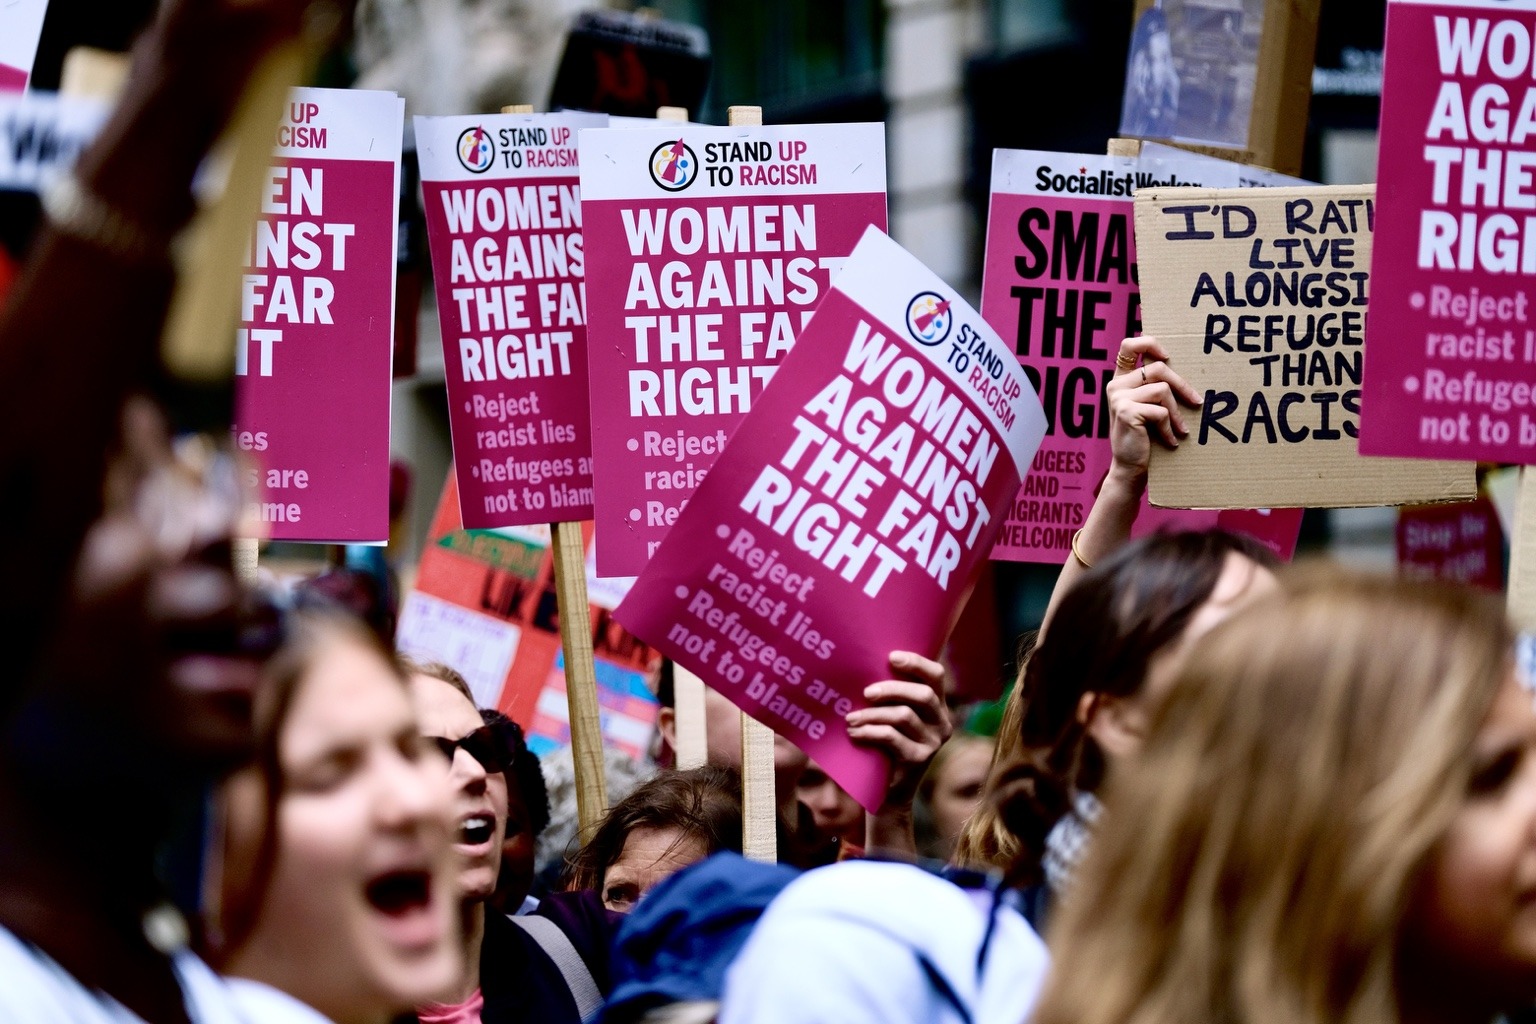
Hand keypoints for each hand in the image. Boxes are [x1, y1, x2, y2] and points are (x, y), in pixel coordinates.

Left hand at [847, 651, 953, 809]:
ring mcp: (933, 743)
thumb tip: (863, 664)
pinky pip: (892, 737)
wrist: (886, 793)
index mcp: (937, 706)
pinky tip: (854, 732)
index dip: (916, 663)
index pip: (936, 675)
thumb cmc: (883, 746)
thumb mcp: (890, 717)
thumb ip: (889, 696)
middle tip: (865, 692)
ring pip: (904, 716)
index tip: (890, 657)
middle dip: (891, 689)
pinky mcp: (919, 759)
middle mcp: (942, 723)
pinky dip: (869, 731)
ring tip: (850, 718)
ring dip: (871, 714)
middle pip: (922, 694)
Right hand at [1106, 336, 1202, 485]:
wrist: (1129, 467)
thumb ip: (1152, 388)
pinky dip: (1169, 428)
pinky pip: (1161, 411)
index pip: (1129, 346)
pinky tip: (1171, 440)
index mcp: (1120, 380)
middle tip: (1196, 402)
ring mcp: (1118, 397)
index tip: (1168, 356)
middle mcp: (1116, 385)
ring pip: (1163, 389)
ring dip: (1177, 412)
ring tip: (1181, 429)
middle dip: (1182, 386)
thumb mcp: (1146, 408)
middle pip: (1158, 368)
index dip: (1150, 343)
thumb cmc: (1143, 437)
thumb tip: (1185, 372)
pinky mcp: (1127, 411)